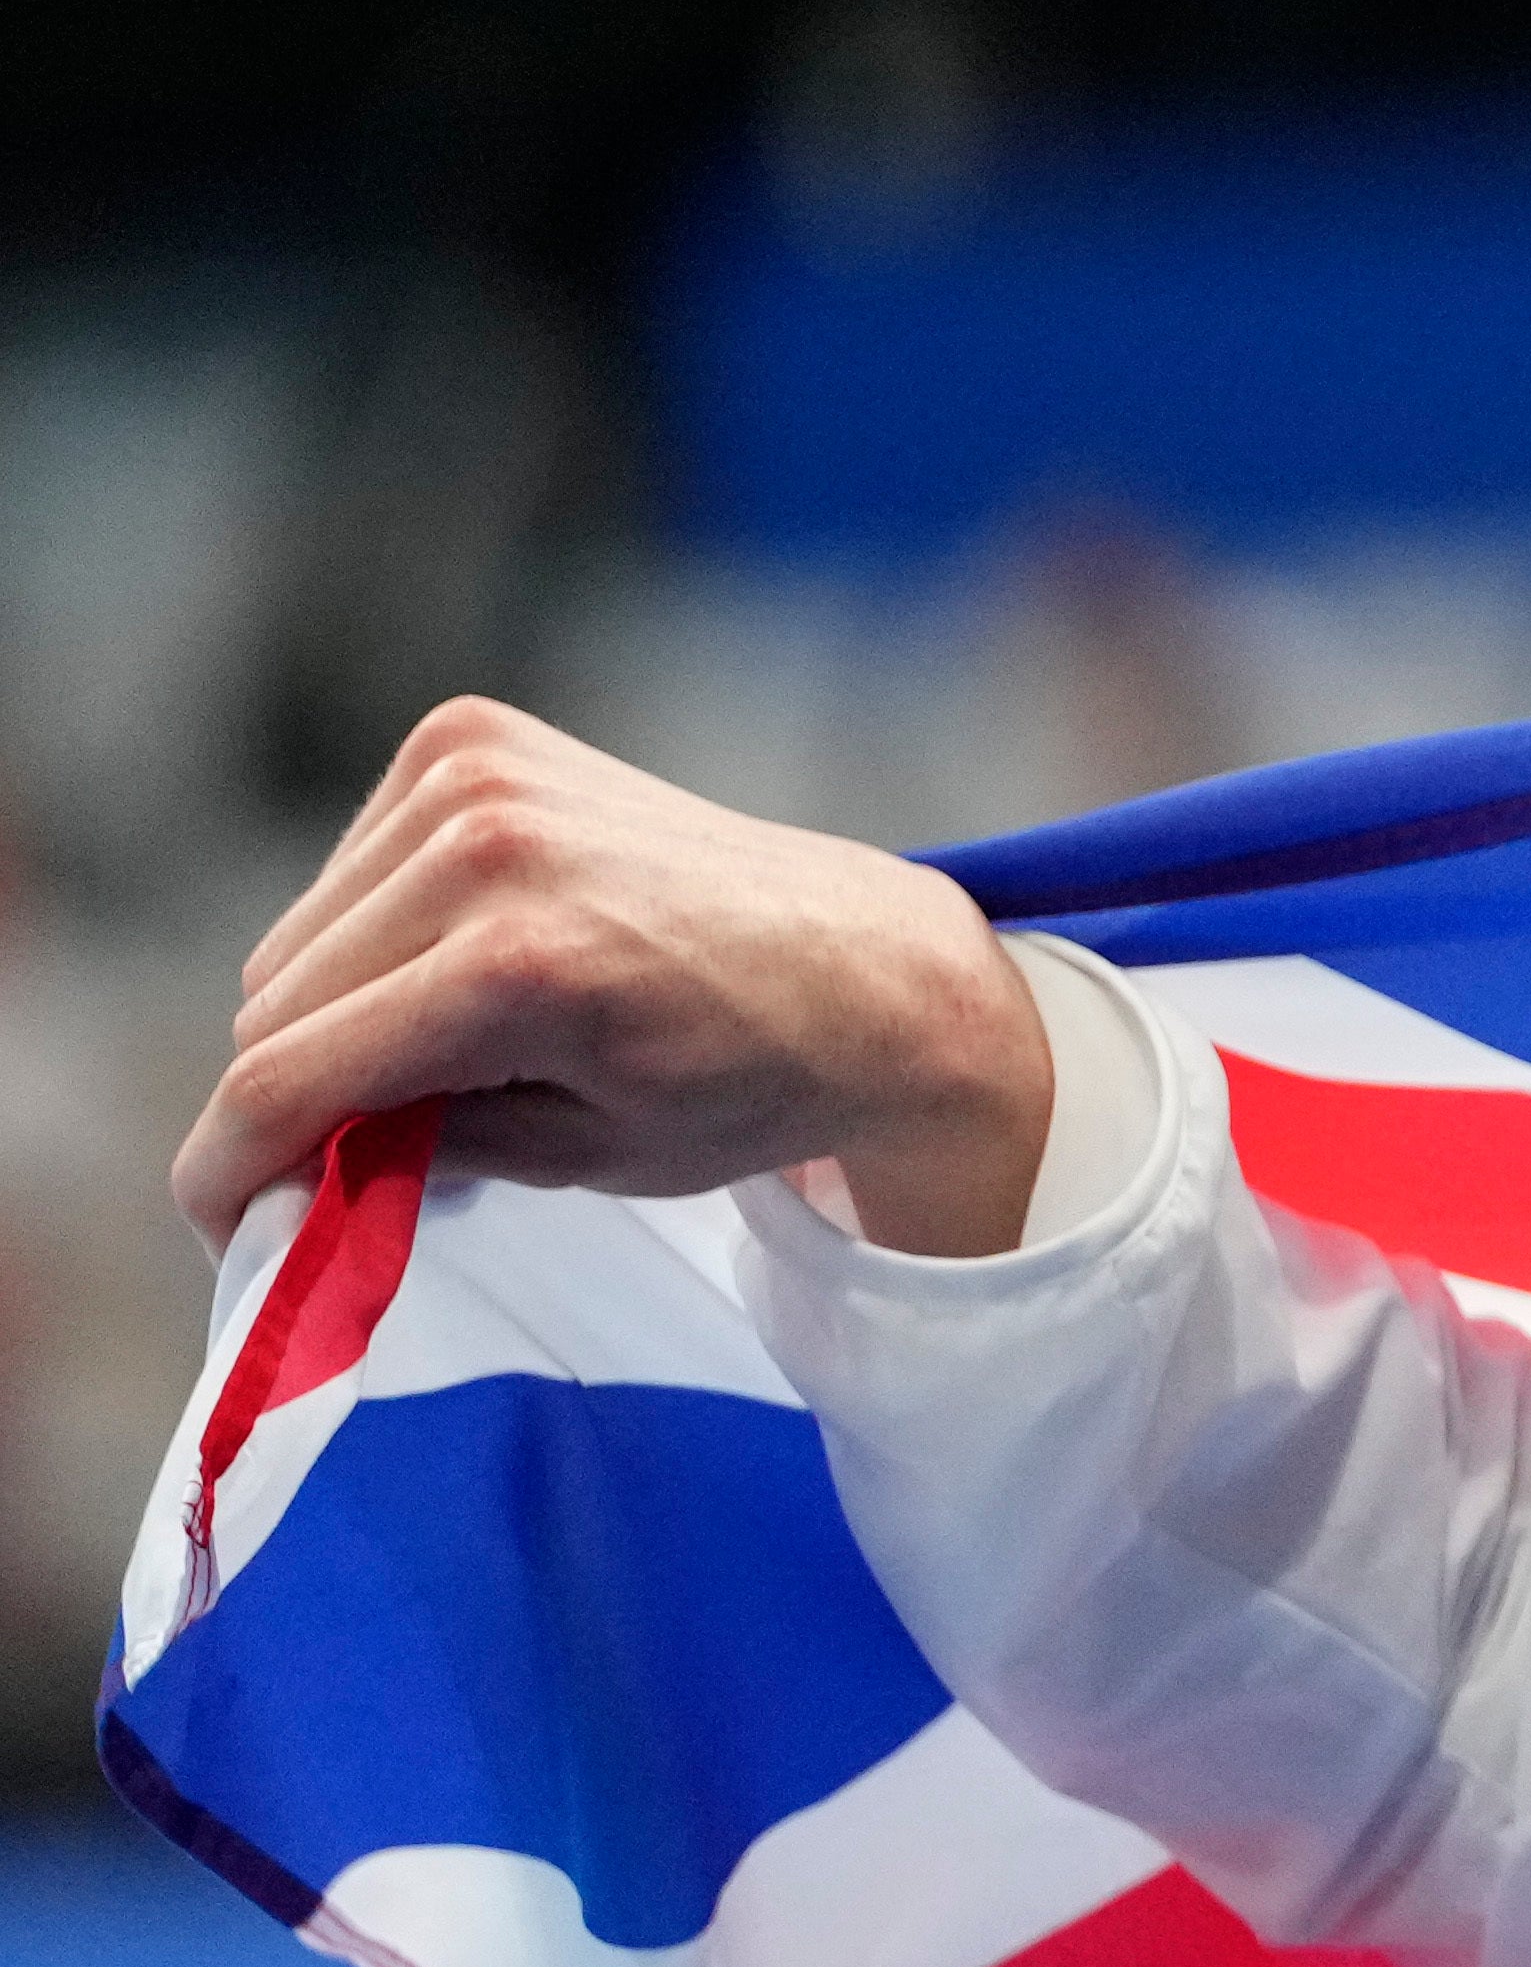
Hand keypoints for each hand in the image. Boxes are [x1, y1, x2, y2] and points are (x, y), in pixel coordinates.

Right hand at [175, 702, 1053, 1255]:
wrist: (874, 973)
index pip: (286, 1076)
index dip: (226, 1168)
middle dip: (296, 1094)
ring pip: (299, 938)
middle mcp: (488, 846)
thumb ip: (412, 1152)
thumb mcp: (584, 1155)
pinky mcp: (475, 739)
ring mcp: (479, 775)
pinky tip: (471, 962)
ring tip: (451, 1056)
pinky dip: (380, 931)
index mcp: (518, 966)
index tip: (221, 1228)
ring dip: (337, 1009)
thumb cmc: (750, 1084)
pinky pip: (353, 867)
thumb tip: (284, 1165)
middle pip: (274, 1004)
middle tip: (361, 1156)